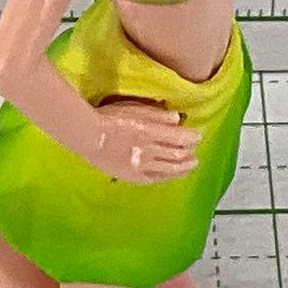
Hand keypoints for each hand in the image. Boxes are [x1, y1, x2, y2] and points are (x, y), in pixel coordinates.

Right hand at [83, 99, 200, 183]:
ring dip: (184, 166)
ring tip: (192, 165)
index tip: (199, 136)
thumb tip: (178, 118)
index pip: (179, 137)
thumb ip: (157, 115)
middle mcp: (151, 150)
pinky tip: (171, 175)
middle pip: (177, 153)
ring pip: (170, 168)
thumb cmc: (109, 118)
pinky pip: (154, 178)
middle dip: (189, 151)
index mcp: (152, 131)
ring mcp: (143, 165)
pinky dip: (167, 176)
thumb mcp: (134, 108)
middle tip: (196, 150)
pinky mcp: (133, 175)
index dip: (191, 137)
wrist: (89, 136)